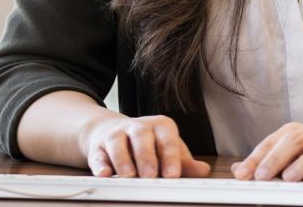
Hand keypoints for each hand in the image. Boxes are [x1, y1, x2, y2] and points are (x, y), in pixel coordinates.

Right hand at [79, 114, 210, 178]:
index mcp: (160, 126)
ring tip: (129, 176)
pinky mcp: (98, 147)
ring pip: (117, 142)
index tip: (173, 174)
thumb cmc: (148, 144)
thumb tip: (203, 170)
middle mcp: (138, 127)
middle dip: (146, 157)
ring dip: (123, 160)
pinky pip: (98, 154)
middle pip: (141, 137)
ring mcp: (116, 135)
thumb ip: (184, 163)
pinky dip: (100, 164)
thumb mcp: (168, 150)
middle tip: (150, 175)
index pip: (167, 139)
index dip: (170, 156)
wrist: (113, 132)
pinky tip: (105, 174)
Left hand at [232, 123, 302, 183]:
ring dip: (302, 164)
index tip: (243, 174)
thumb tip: (237, 169)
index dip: (256, 158)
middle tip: (262, 176)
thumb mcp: (293, 154)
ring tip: (289, 178)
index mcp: (296, 133)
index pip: (272, 142)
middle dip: (276, 158)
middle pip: (293, 140)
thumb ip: (267, 161)